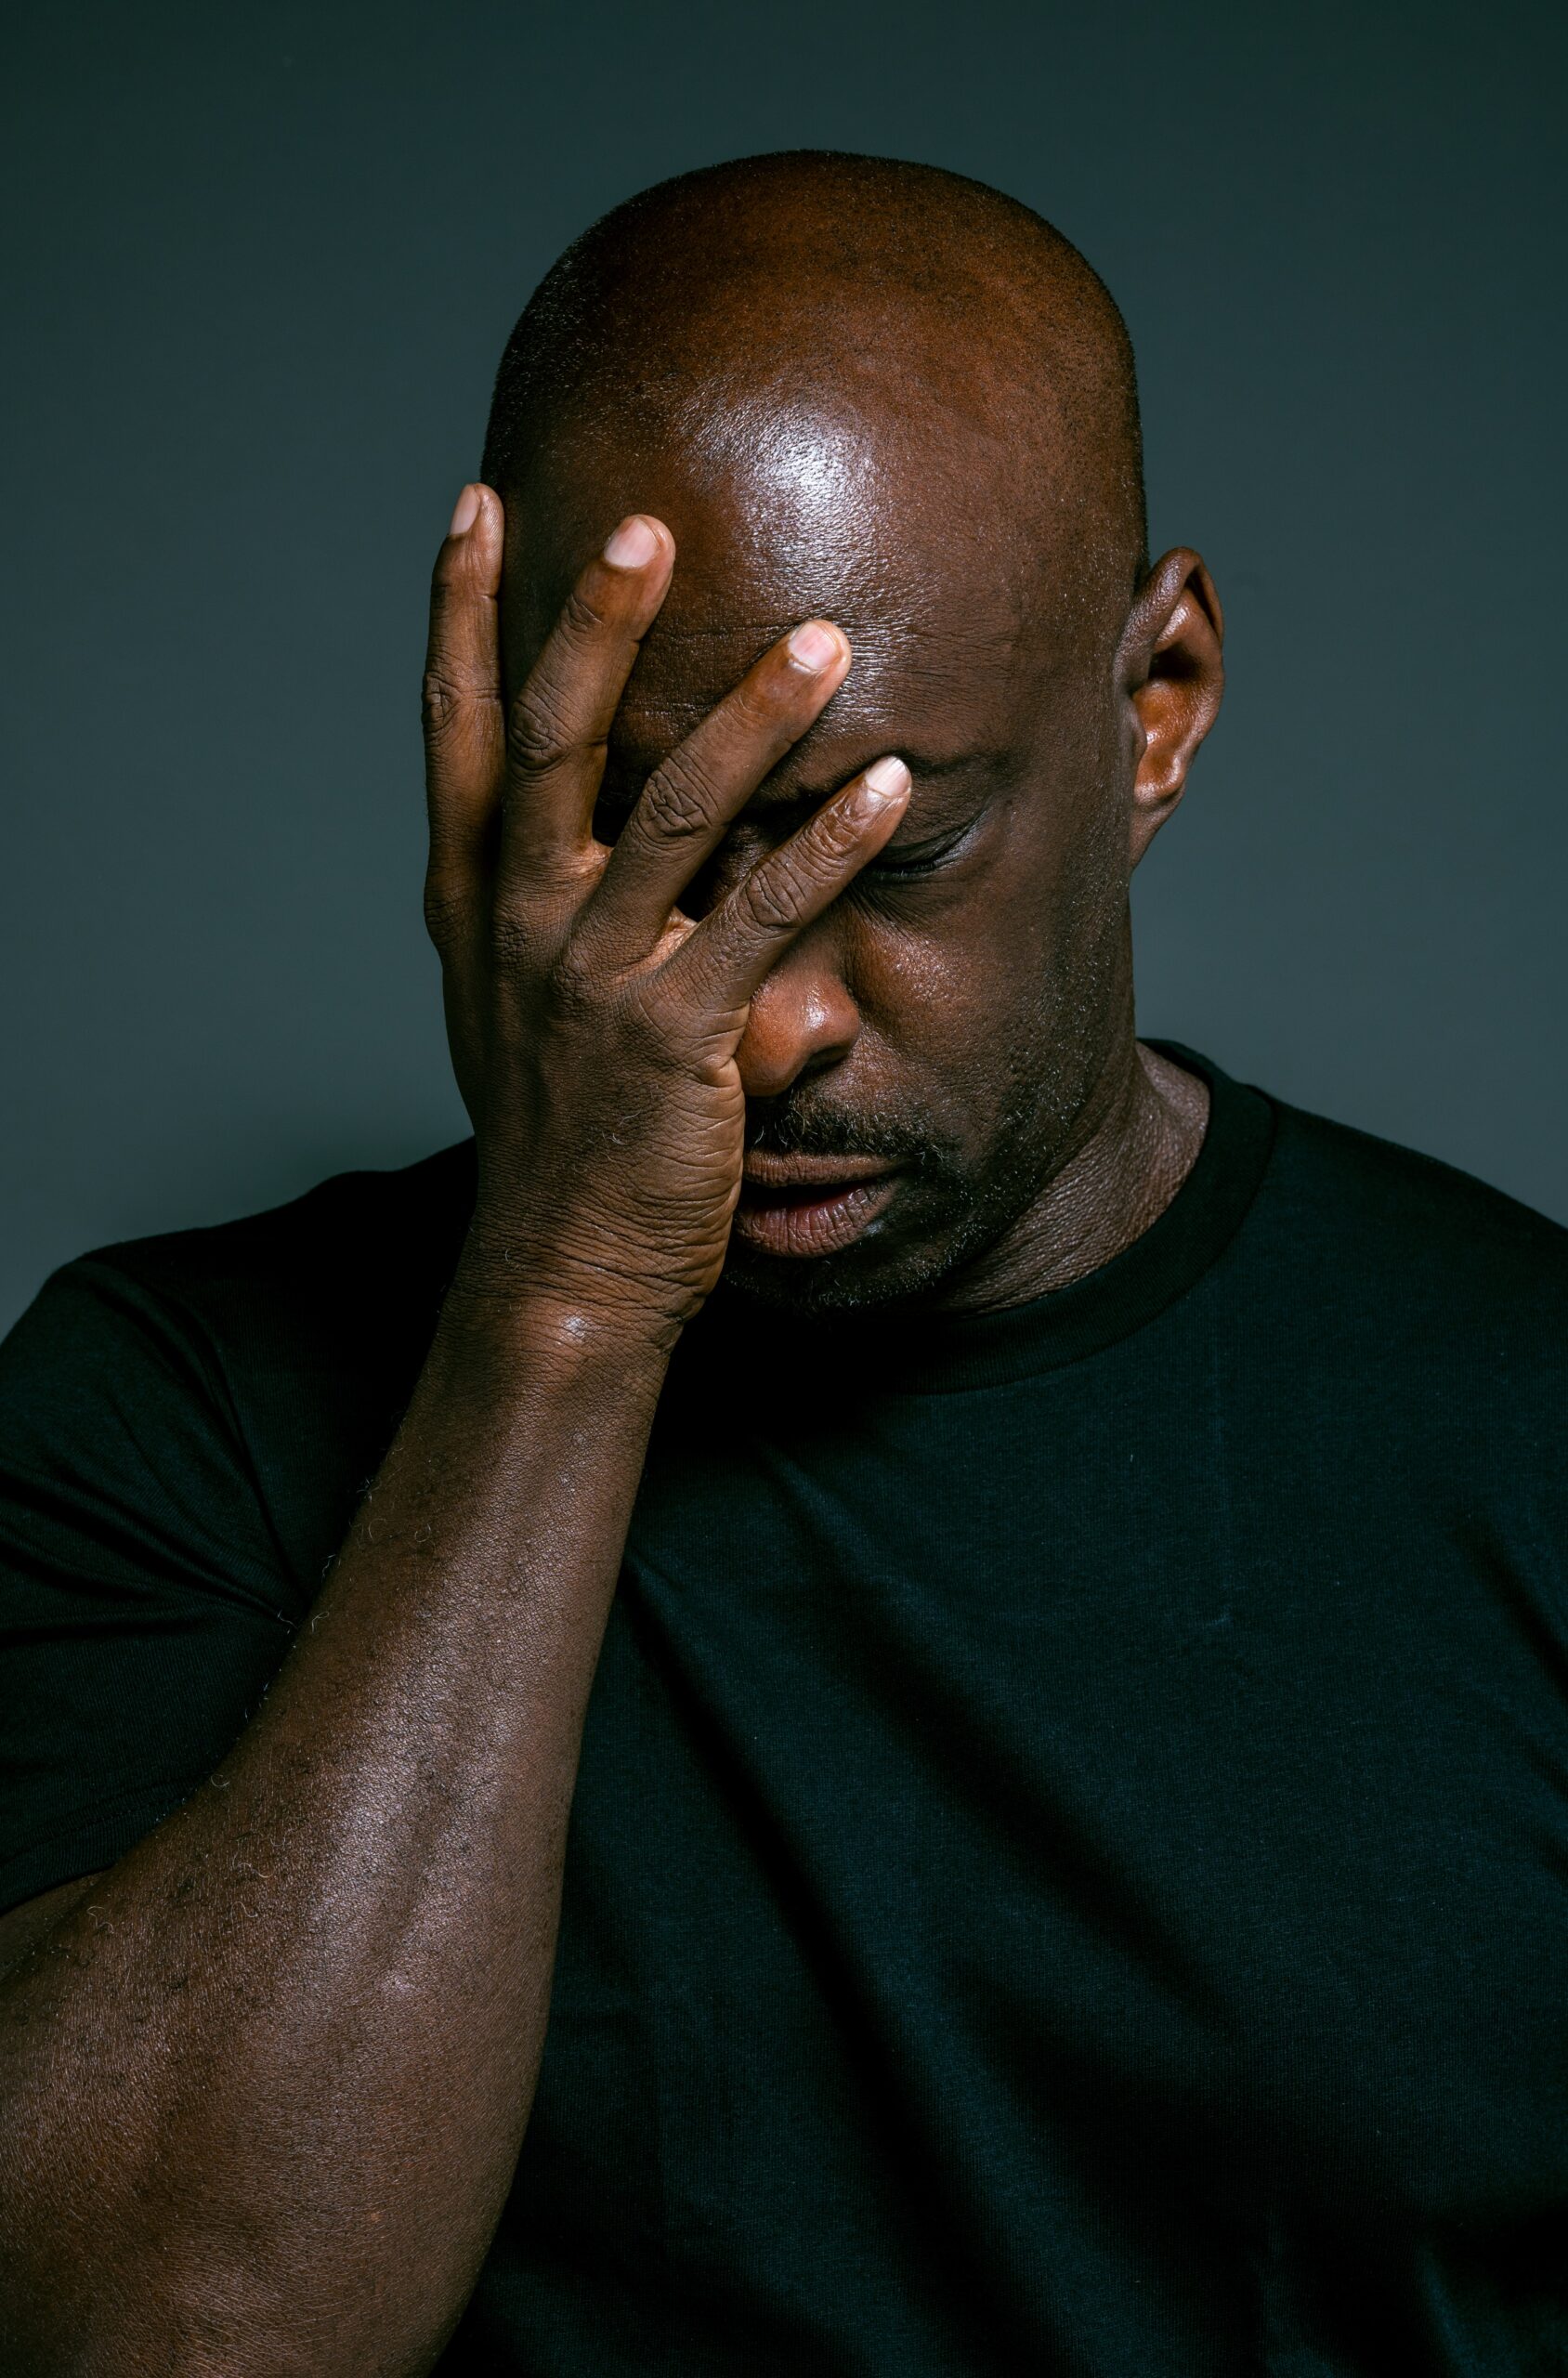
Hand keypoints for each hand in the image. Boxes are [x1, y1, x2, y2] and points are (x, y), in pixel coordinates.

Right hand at [420, 488, 911, 1343]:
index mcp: (472, 899)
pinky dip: (830, 845)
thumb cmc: (554, 1132)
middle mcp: (518, 920)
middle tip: (648, 527)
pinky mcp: (674, 1038)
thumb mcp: (516, 1003)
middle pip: (550, 741)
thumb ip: (553, 901)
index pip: (456, 731)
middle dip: (594, 624)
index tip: (478, 506)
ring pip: (671, 814)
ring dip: (750, 717)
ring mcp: (591, 976)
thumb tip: (622, 821)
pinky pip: (763, 917)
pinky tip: (889, 787)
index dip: (462, 616)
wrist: (559, 1270)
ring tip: (825, 639)